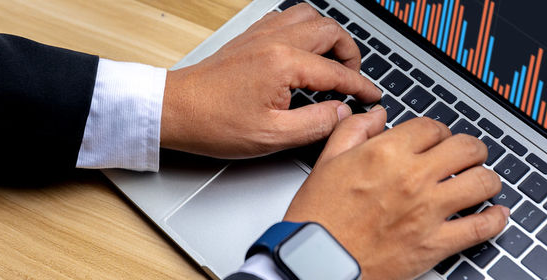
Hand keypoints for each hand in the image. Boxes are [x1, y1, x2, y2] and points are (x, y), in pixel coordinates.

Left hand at [161, 4, 380, 157]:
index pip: (337, 71)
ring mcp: (260, 35)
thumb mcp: (272, 136)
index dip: (360, 86)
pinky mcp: (248, 37)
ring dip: (327, 35)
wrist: (175, 109)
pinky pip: (285, 18)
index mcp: (284, 63)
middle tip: (352, 78)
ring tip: (331, 60)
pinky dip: (302, 29)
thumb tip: (343, 113)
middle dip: (350, 53)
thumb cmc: (213, 122)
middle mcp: (274, 40)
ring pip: (308, 16)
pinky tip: (301, 50)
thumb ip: (316, 124)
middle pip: (329, 31)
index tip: (371, 96)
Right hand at [284, 113, 509, 279]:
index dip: (437, 131)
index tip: (437, 139)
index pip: (431, 127)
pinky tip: (496, 214)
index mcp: (386, 153)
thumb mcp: (327, 162)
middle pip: (466, 148)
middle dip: (471, 149)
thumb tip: (377, 115)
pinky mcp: (435, 244)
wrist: (317, 260)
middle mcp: (413, 178)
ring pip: (482, 183)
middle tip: (468, 155)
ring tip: (482, 181)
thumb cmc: (318, 216)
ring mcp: (428, 211)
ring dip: (486, 179)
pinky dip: (495, 219)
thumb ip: (354, 131)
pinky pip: (481, 227)